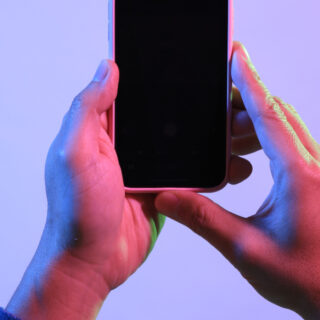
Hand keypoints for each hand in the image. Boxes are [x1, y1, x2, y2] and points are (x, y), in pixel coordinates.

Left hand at [5, 58, 256, 319]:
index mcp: (103, 126)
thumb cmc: (74, 211)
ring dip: (214, 133)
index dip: (159, 72)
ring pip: (188, 141)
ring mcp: (150, 167)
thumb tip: (108, 65)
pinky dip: (217, 167)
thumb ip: (88, 109)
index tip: (191, 54)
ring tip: (245, 122)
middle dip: (200, 102)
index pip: (134, 88)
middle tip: (232, 90)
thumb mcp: (74, 152)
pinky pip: (195, 172)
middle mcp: (128, 142)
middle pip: (169, 113)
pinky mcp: (166, 190)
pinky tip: (238, 160)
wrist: (91, 265)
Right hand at [155, 42, 319, 319]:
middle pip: (278, 113)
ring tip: (223, 129)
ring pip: (287, 127)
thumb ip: (202, 217)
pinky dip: (268, 137)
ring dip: (256, 120)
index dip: (249, 80)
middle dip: (245, 99)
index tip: (236, 51)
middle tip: (213, 96)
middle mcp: (317, 164)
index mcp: (300, 173)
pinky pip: (294, 143)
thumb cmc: (299, 277)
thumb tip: (165, 195)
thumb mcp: (244, 247)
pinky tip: (245, 152)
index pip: (269, 113)